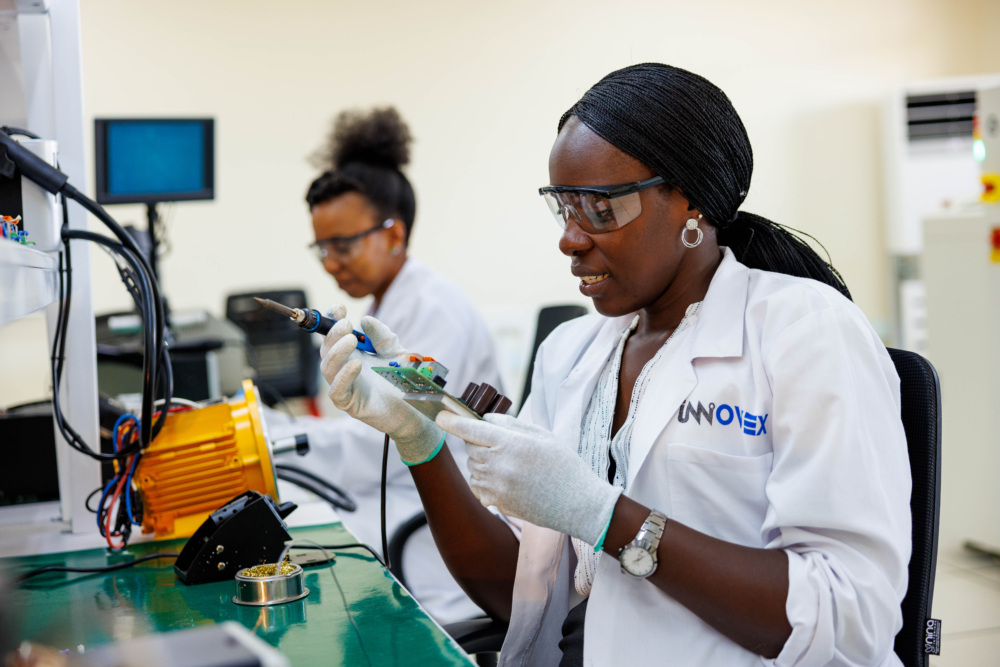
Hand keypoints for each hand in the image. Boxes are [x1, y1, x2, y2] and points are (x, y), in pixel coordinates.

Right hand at [320, 306, 444, 464]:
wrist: (415, 410)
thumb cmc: (402, 381)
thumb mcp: (396, 352)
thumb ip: (382, 336)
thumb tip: (365, 319)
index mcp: (353, 354)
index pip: (334, 336)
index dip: (332, 321)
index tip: (339, 308)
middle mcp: (344, 369)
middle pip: (326, 349)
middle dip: (333, 334)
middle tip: (346, 324)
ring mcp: (345, 387)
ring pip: (328, 368)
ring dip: (337, 352)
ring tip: (351, 339)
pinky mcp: (350, 404)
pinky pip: (337, 391)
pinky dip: (344, 376)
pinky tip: (356, 364)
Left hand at [436, 411, 620, 545]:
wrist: (577, 504)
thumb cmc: (564, 466)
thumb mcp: (542, 436)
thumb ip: (511, 424)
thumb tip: (485, 419)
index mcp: (511, 443)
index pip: (471, 429)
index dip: (452, 421)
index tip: (440, 415)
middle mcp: (499, 464)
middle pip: (470, 448)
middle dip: (477, 442)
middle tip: (500, 445)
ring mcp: (496, 486)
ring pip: (472, 468)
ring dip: (481, 462)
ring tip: (508, 465)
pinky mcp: (497, 503)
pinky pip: (477, 488)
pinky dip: (484, 482)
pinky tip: (504, 481)